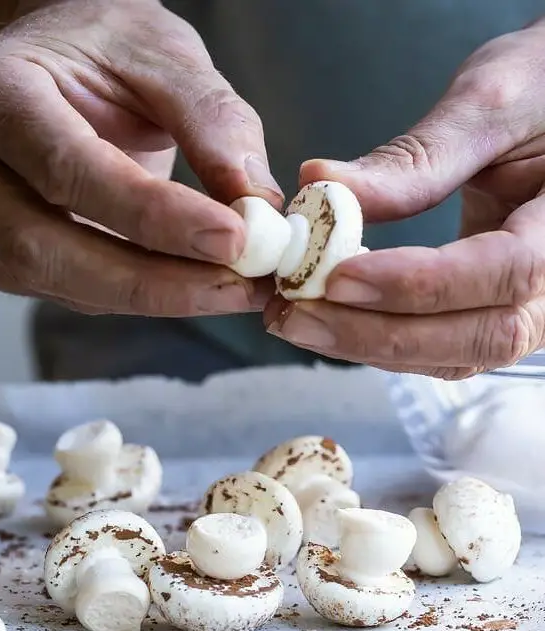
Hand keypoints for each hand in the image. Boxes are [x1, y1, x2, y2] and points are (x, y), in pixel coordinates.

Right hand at [0, 0, 280, 314]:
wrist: (60, 62)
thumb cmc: (104, 48)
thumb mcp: (163, 53)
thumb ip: (211, 120)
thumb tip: (255, 203)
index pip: (68, 169)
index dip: (152, 216)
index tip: (231, 238)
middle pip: (47, 247)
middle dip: (155, 280)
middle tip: (239, 284)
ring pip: (62, 283)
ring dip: (157, 298)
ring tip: (233, 288)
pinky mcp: (4, 256)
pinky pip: (77, 292)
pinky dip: (143, 296)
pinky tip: (196, 284)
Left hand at [266, 18, 544, 378]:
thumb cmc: (543, 90)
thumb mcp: (491, 104)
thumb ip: (416, 158)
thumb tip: (322, 187)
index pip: (506, 272)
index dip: (419, 283)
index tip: (338, 276)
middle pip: (480, 335)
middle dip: (380, 333)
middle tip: (297, 315)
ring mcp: (530, 307)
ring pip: (456, 354)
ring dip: (370, 345)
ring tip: (296, 320)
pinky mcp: (492, 312)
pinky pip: (442, 348)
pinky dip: (381, 341)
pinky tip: (329, 321)